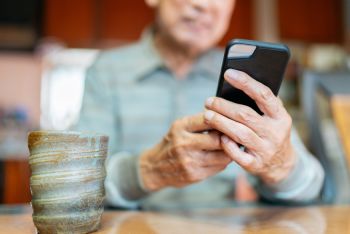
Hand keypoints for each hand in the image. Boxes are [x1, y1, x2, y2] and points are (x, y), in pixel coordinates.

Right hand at [139, 113, 231, 190]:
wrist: (155, 168)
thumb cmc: (172, 143)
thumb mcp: (180, 127)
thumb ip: (200, 122)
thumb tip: (228, 118)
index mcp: (180, 127)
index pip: (208, 119)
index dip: (223, 120)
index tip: (231, 120)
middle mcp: (183, 144)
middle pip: (218, 139)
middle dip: (229, 137)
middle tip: (236, 135)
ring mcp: (189, 161)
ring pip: (222, 156)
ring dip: (230, 151)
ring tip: (231, 146)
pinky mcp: (195, 175)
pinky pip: (219, 167)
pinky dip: (224, 161)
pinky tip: (221, 157)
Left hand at [204, 69, 295, 184]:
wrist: (282, 163)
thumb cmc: (271, 132)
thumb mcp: (274, 117)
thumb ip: (261, 102)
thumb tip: (236, 82)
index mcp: (281, 116)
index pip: (264, 95)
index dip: (245, 82)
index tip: (228, 73)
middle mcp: (275, 133)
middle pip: (246, 115)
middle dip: (224, 106)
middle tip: (208, 101)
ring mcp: (266, 149)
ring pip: (239, 133)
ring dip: (220, 123)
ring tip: (207, 115)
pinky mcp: (256, 164)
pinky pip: (238, 155)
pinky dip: (227, 145)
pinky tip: (218, 136)